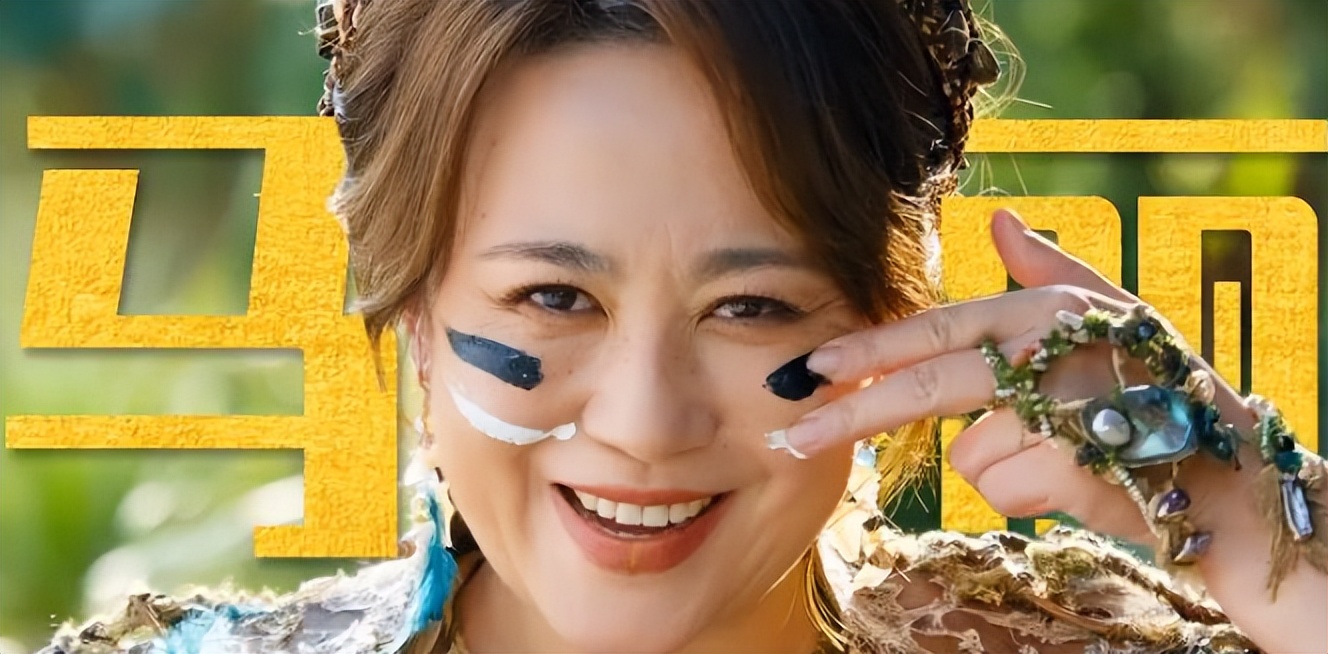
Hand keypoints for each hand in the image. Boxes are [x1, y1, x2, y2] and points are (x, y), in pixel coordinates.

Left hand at [777, 209, 1254, 545]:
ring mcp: (1069, 403)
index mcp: (1044, 309)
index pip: (938, 327)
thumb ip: (1047, 267)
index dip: (869, 348)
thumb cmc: (1151, 384)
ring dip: (1006, 467)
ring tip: (1066, 453)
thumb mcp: (1107, 314)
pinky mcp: (1083, 461)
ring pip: (973, 453)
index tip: (807, 369)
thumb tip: (999, 217)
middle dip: (853, 415)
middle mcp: (1052, 347)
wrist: (1225, 464)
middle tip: (790, 440)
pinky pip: (1010, 490)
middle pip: (931, 385)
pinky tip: (1082, 480)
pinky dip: (1035, 495)